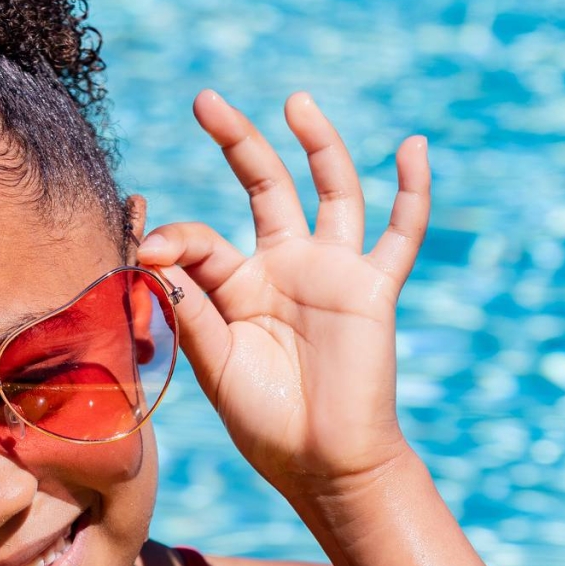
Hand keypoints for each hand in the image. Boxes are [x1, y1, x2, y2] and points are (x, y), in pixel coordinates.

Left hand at [141, 91, 428, 509]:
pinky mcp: (373, 288)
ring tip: (296, 102)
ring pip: (331, 191)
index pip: (203, 241)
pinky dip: (413, 191)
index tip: (150, 250)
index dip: (176, 239)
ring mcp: (332, 272)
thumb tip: (153, 258)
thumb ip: (191, 312)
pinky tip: (414, 148)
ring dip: (318, 143)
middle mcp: (285, 268)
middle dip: (237, 143)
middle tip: (205, 100)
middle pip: (265, 187)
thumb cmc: (266, 425)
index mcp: (238, 289)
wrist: (324, 465)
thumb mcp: (217, 367)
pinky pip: (401, 233)